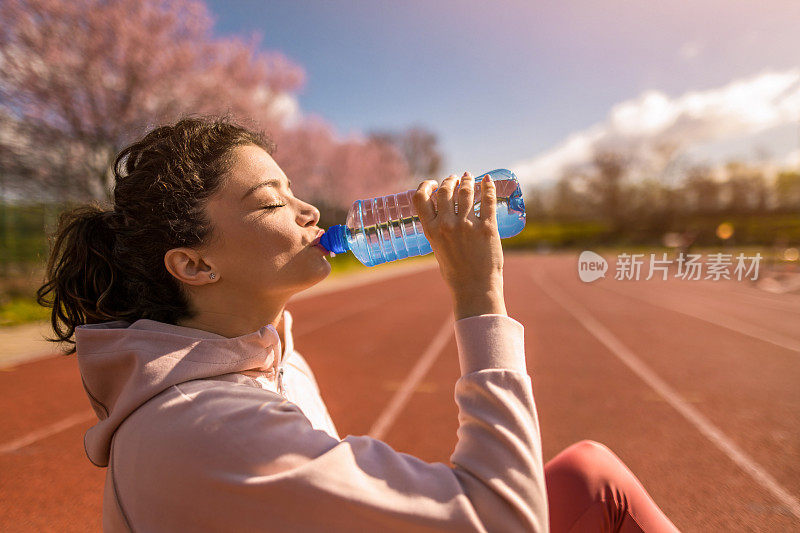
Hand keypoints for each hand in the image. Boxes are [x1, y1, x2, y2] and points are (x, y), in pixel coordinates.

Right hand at [412, 172, 505, 318]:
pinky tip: (488, 180)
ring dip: (467, 181)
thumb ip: (438, 232)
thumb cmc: (456, 273)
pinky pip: (487, 200)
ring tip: (469, 178)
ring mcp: (467, 225)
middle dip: (449, 181)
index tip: (433, 183)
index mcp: (431, 231)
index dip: (426, 185)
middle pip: (444, 191)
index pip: (420, 198)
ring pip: (465, 191)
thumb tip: (443, 216)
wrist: (474, 288)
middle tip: (455, 179)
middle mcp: (446, 225)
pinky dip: (488, 187)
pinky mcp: (487, 227)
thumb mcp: (438, 250)